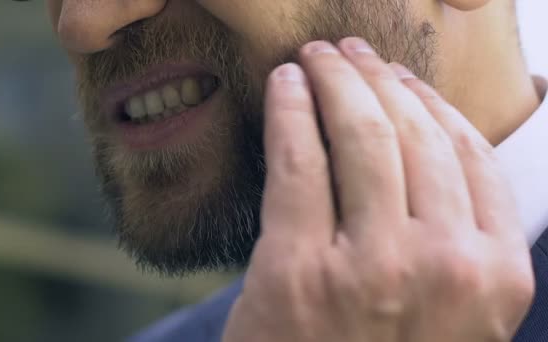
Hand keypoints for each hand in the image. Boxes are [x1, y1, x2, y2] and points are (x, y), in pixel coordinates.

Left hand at [222, 38, 534, 341]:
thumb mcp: (448, 314)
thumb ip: (454, 241)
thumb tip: (430, 149)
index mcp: (494, 277)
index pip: (470, 155)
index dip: (430, 102)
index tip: (401, 77)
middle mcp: (444, 266)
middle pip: (415, 134)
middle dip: (379, 77)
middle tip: (352, 51)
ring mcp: (370, 268)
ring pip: (360, 134)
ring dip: (338, 79)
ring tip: (319, 56)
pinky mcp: (296, 270)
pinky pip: (297, 161)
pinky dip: (290, 109)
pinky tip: (285, 83)